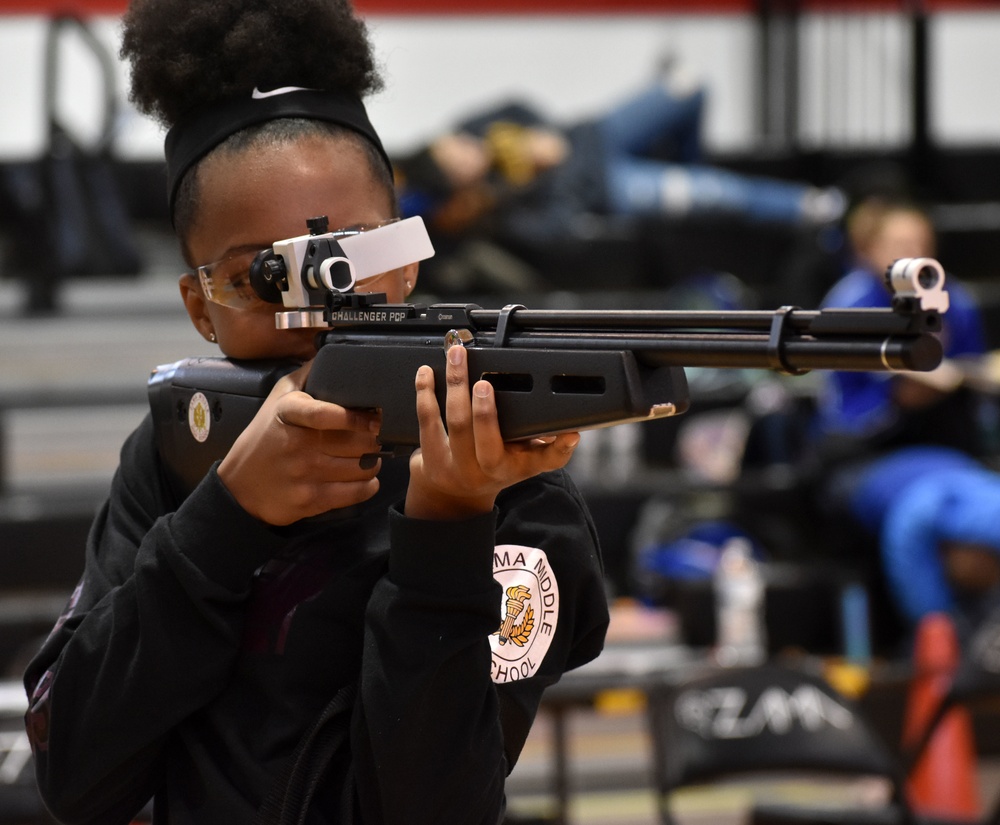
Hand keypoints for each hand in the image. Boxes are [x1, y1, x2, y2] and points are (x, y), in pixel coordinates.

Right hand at [217, 361, 381, 524]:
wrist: (239, 486)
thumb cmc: (265, 436)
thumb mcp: (278, 398)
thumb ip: (307, 375)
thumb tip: (334, 351)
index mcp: (289, 414)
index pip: (325, 413)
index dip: (356, 417)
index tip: (374, 417)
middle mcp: (297, 444)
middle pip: (356, 442)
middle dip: (375, 439)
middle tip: (378, 437)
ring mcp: (304, 474)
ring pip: (361, 468)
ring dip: (374, 462)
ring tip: (371, 457)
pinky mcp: (310, 500)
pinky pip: (356, 493)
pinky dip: (369, 486)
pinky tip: (367, 478)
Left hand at [405, 345, 579, 520]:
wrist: (453, 496)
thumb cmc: (493, 469)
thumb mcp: (524, 463)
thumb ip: (548, 447)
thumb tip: (571, 431)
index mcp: (514, 467)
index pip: (545, 461)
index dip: (560, 448)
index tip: (570, 432)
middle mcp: (486, 470)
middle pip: (486, 438)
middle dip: (485, 410)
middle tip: (484, 382)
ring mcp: (456, 464)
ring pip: (455, 423)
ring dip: (455, 386)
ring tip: (456, 358)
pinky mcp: (430, 456)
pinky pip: (427, 420)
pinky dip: (425, 393)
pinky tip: (426, 372)